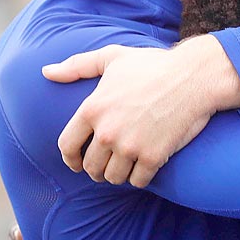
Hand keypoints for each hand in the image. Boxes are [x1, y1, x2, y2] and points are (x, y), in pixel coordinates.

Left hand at [44, 36, 239, 187]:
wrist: (194, 77)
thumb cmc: (153, 65)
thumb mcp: (112, 57)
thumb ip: (77, 66)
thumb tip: (46, 72)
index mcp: (92, 109)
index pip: (67, 146)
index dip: (70, 159)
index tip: (76, 163)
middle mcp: (107, 132)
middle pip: (91, 167)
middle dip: (97, 170)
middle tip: (106, 167)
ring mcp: (130, 146)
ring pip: (114, 178)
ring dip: (119, 175)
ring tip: (126, 167)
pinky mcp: (153, 157)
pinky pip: (138, 181)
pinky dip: (140, 178)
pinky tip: (145, 168)